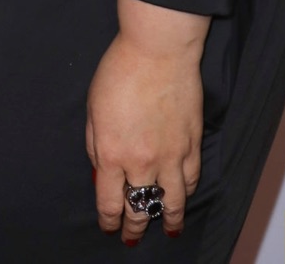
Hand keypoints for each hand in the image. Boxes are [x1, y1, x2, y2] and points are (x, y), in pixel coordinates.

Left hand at [86, 0, 207, 243]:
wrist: (157, 51)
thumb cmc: (119, 71)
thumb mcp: (93, 108)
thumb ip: (95, 143)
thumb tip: (100, 168)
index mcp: (111, 153)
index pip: (110, 203)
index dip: (109, 220)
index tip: (108, 226)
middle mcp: (141, 162)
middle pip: (140, 208)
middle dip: (135, 225)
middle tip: (132, 234)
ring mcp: (170, 156)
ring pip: (171, 202)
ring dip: (167, 219)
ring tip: (166, 229)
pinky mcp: (191, 146)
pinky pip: (190, 181)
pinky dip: (185, 193)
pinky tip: (181, 198)